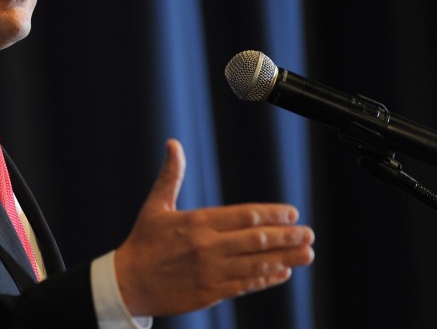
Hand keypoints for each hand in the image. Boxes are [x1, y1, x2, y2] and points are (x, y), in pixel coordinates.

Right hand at [114, 139, 314, 316]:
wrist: (128, 282)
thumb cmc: (143, 241)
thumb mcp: (155, 205)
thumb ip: (171, 175)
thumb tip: (173, 144)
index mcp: (197, 222)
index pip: (244, 215)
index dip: (272, 214)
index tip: (292, 213)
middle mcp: (207, 247)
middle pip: (256, 240)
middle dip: (286, 236)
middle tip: (308, 234)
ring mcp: (211, 272)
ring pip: (256, 265)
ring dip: (285, 259)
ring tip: (306, 254)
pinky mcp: (211, 293)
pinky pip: (245, 285)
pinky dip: (266, 278)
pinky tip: (282, 273)